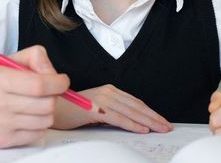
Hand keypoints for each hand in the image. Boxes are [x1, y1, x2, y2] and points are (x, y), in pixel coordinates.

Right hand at [0, 45, 69, 147]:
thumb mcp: (4, 63)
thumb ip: (32, 58)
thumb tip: (54, 72)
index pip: (39, 84)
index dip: (57, 82)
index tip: (62, 80)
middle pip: (46, 104)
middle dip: (54, 96)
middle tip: (48, 92)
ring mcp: (0, 125)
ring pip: (45, 120)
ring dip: (47, 111)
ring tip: (35, 104)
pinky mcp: (2, 141)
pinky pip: (37, 134)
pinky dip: (38, 125)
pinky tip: (28, 117)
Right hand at [53, 84, 171, 132]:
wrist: (52, 109)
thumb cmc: (73, 112)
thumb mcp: (97, 110)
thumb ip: (112, 113)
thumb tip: (133, 123)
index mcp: (109, 90)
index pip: (135, 102)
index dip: (151, 112)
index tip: (162, 121)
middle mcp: (107, 91)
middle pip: (136, 106)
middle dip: (154, 117)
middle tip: (167, 126)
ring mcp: (100, 99)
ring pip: (130, 111)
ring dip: (148, 121)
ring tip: (160, 129)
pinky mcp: (94, 108)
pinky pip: (117, 117)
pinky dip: (132, 124)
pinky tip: (142, 130)